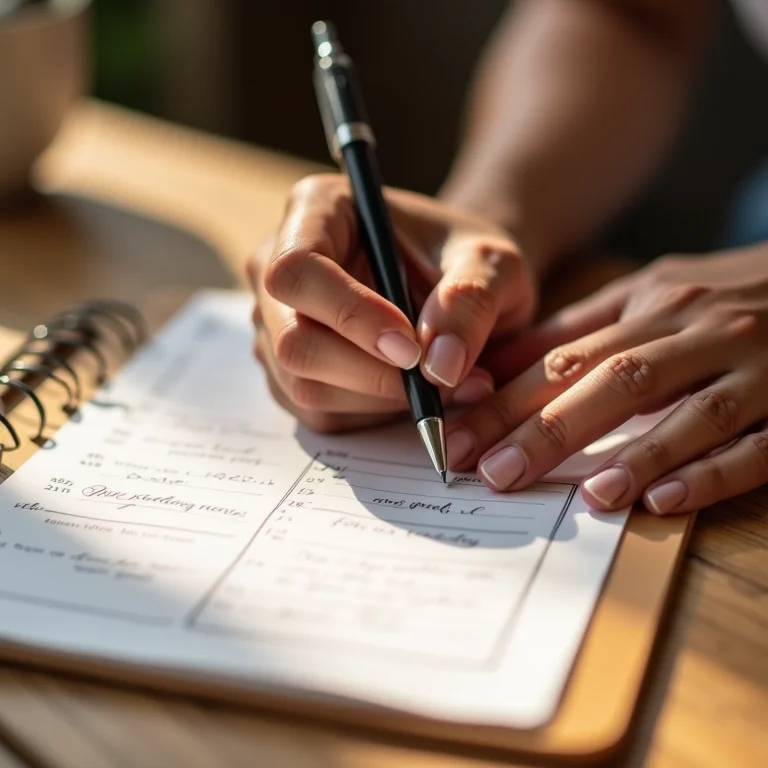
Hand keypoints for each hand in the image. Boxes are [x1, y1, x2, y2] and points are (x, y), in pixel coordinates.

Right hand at [247, 174, 536, 431]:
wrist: (457, 288)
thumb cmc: (466, 262)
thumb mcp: (493, 264)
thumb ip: (471, 300)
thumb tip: (439, 366)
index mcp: (315, 209)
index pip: (298, 269)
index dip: (349, 315)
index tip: (410, 346)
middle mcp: (279, 266)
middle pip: (293, 341)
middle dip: (370, 373)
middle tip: (437, 378)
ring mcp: (276, 323)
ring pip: (304, 386)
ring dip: (379, 399)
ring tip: (440, 381)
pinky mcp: (288, 371)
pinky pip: (319, 413)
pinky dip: (373, 414)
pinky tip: (411, 389)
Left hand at [447, 245, 767, 513]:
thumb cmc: (723, 294)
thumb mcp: (650, 293)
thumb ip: (581, 329)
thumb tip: (501, 363)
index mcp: (650, 303)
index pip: (563, 355)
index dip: (504, 398)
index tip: (455, 435)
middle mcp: (696, 328)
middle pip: (612, 379)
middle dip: (545, 428)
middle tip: (490, 471)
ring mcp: (752, 364)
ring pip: (686, 408)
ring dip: (633, 452)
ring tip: (585, 495)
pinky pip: (758, 441)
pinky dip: (713, 470)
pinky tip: (668, 500)